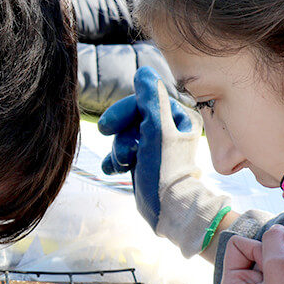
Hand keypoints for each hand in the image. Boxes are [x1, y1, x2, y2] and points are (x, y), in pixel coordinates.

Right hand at [98, 67, 229, 256]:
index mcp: (177, 118)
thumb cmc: (166, 171)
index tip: (107, 126)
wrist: (168, 210)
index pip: (143, 102)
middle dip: (120, 133)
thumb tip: (144, 72)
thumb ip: (150, 100)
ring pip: (125, 137)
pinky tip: (113, 170)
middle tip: (106, 138)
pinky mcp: (144, 164)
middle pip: (131, 119)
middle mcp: (168, 130)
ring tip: (122, 164)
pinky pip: (124, 153)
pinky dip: (116, 160)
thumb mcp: (156, 131)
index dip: (123, 112)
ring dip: (118, 149)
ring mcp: (155, 148)